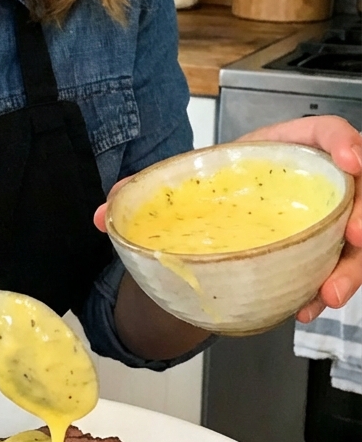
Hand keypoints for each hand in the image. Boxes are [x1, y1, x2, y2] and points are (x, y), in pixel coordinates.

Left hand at [93, 116, 361, 322]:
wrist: (210, 225)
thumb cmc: (210, 191)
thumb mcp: (181, 185)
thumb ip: (144, 192)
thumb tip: (105, 213)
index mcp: (283, 150)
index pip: (327, 134)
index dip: (347, 144)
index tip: (349, 161)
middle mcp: (313, 183)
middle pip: (358, 192)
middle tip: (353, 236)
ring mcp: (322, 220)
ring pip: (357, 238)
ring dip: (352, 267)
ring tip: (329, 294)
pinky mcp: (321, 253)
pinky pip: (340, 271)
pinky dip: (328, 290)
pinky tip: (308, 307)